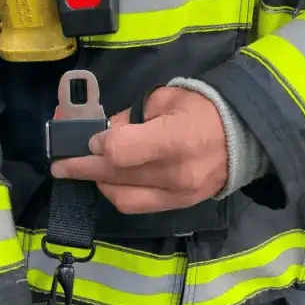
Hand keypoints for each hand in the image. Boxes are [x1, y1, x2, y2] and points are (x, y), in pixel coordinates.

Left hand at [50, 86, 227, 213]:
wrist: (244, 135)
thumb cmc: (203, 108)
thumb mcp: (165, 98)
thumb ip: (131, 118)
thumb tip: (104, 134)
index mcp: (173, 139)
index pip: (119, 151)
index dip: (97, 145)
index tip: (91, 138)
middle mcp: (175, 173)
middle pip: (114, 175)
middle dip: (82, 168)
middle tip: (60, 166)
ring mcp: (178, 194)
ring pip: (122, 197)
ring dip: (99, 183)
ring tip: (86, 172)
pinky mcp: (179, 206)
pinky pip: (139, 206)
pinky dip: (119, 194)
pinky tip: (110, 182)